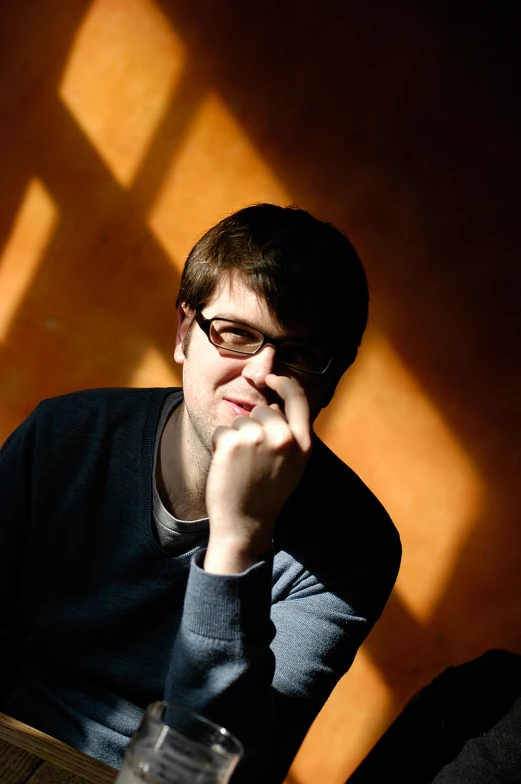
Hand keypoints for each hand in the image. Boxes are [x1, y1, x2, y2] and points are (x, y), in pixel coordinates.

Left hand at [204, 374, 312, 573]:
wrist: (245, 523)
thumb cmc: (267, 493)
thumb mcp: (293, 464)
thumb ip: (290, 434)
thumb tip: (275, 404)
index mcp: (303, 443)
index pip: (299, 398)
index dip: (285, 383)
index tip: (272, 377)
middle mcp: (283, 438)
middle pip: (263, 409)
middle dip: (254, 426)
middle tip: (253, 459)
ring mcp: (257, 439)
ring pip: (240, 419)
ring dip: (236, 437)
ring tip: (241, 465)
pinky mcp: (232, 443)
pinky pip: (222, 430)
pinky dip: (219, 445)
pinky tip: (227, 466)